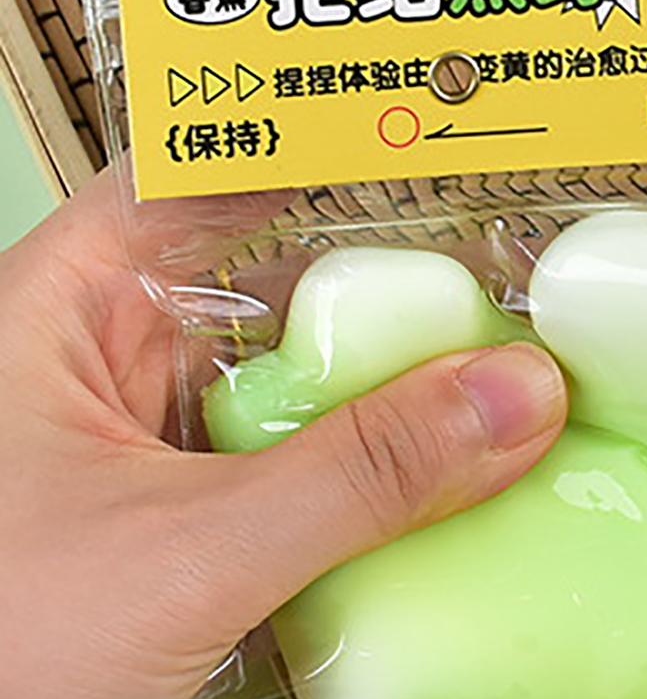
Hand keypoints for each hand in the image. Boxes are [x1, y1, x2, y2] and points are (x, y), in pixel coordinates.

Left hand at [0, 168, 566, 698]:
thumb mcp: (189, 549)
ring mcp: (161, 465)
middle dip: (395, 299)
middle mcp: (114, 375)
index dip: (318, 150)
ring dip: (405, 410)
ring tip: (528, 386)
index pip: (204, 178)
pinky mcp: (197, 552)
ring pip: (305, 402)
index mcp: (67, 316)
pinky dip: (389, 500)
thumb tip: (514, 396)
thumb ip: (362, 474)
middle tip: (523, 285)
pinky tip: (475, 498)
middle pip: (279, 294)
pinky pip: (314, 497)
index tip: (442, 146)